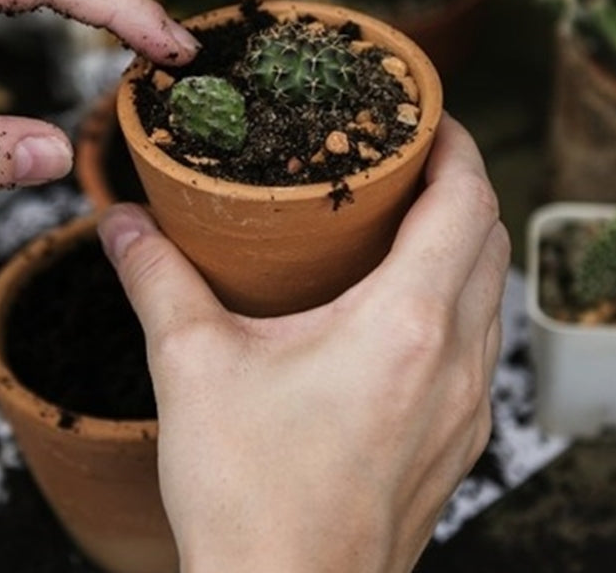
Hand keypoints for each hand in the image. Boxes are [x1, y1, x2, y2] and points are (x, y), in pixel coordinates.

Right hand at [98, 114, 508, 572]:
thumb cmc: (251, 497)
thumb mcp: (193, 369)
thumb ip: (157, 281)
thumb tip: (123, 224)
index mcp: (405, 324)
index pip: (466, 201)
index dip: (457, 145)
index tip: (430, 118)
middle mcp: (456, 359)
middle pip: (490, 237)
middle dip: (461, 184)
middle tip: (411, 160)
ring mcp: (469, 404)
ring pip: (492, 289)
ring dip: (464, 242)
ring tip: (410, 221)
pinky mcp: (462, 438)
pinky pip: (481, 340)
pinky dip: (460, 297)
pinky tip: (408, 305)